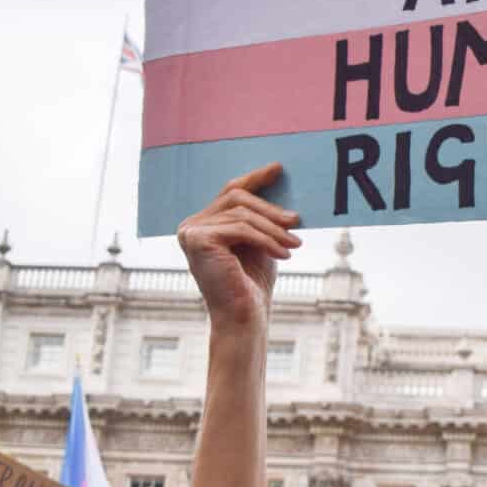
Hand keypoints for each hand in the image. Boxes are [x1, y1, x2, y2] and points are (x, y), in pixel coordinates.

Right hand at [176, 163, 301, 327]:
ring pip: (241, 213)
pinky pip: (239, 228)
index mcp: (202, 223)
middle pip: (236, 198)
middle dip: (270, 209)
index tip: (279, 168)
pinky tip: (284, 253)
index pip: (230, 192)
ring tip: (295, 243)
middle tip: (296, 221)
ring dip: (273, 228)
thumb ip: (261, 216)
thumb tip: (280, 182)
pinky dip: (266, 239)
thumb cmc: (252, 283)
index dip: (254, 178)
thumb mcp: (260, 241)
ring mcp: (190, 232)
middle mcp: (191, 225)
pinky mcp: (197, 240)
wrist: (243, 317)